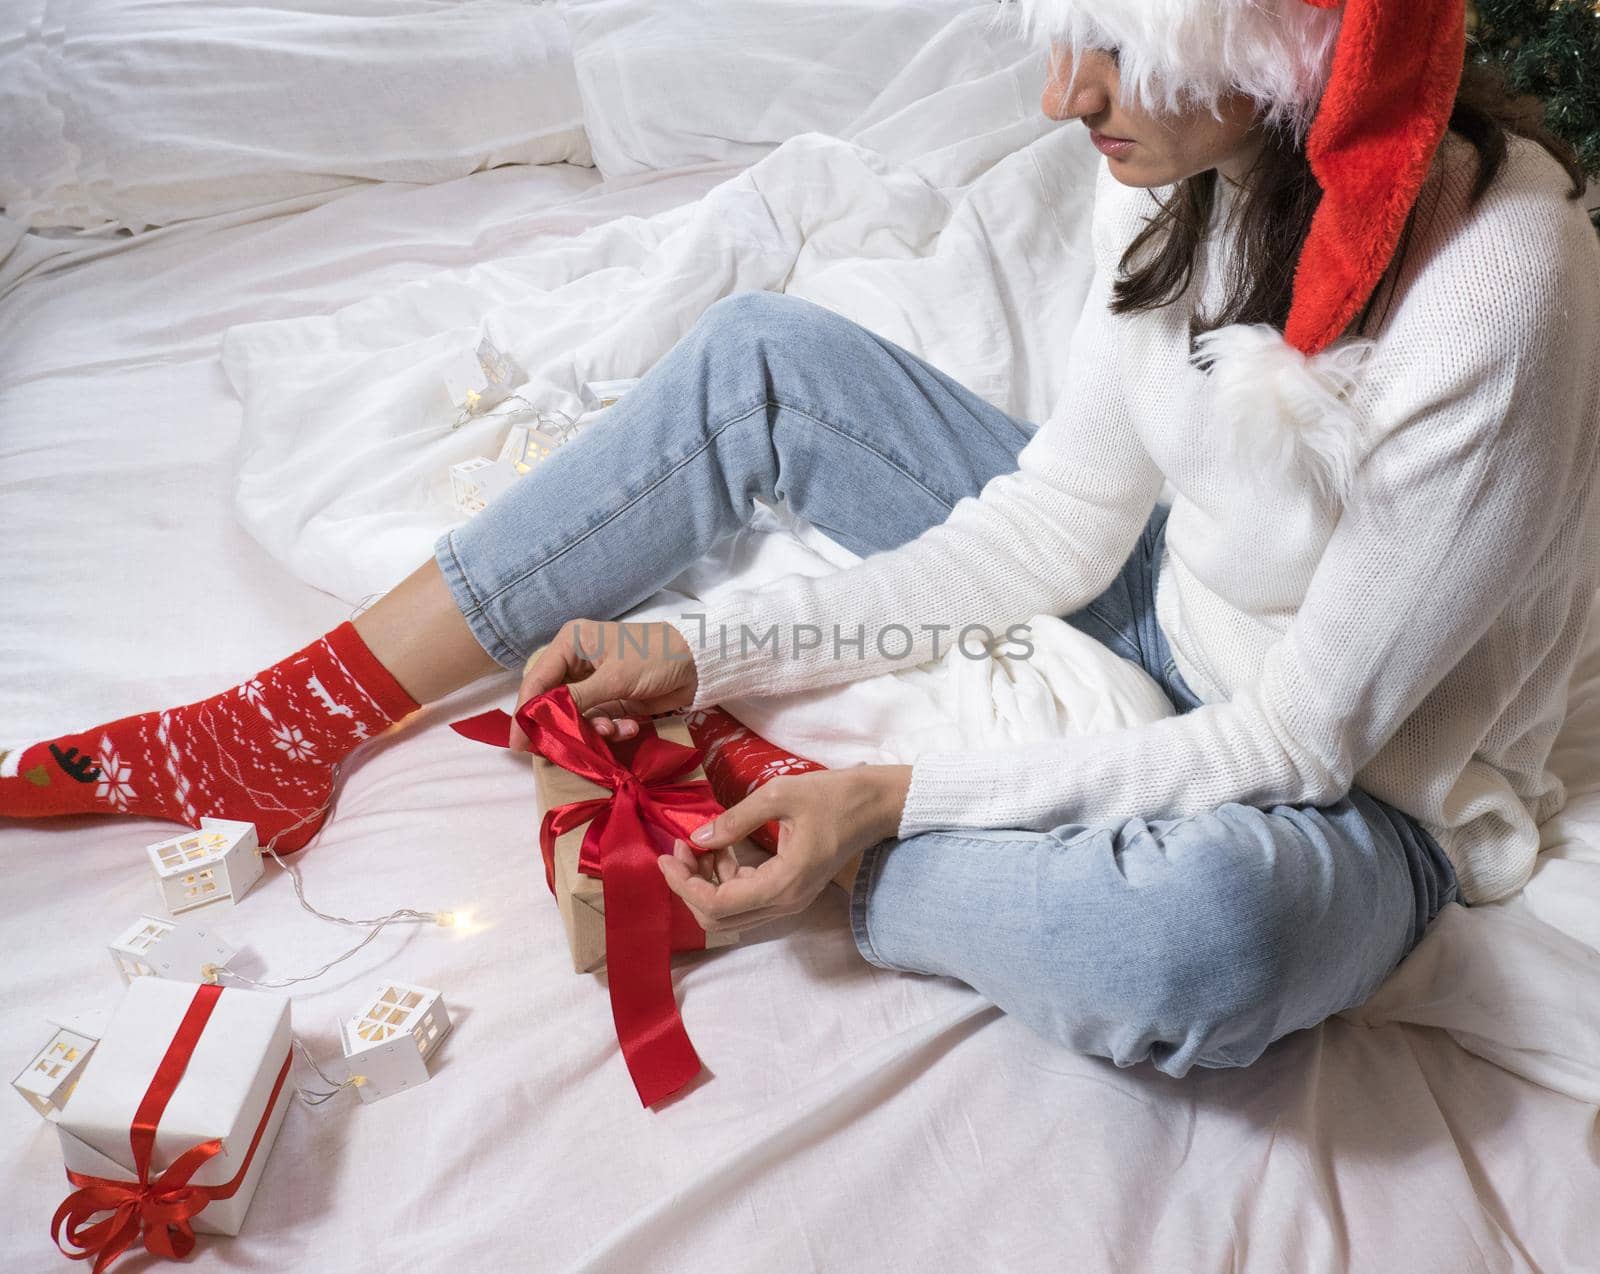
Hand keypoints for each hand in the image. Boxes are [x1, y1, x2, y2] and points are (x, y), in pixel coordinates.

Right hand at [511, 619, 696, 751]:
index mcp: (571, 643)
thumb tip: (542, 718)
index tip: (520, 743)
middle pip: (553, 701)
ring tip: (611, 730)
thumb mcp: (613, 678)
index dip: (526, 711)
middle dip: (563, 725)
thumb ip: (576, 699)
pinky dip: (611, 729)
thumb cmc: (654, 657)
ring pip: (576, 716)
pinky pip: (598, 721)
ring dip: (592, 729)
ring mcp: (594, 682)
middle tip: (560, 750)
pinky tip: (629, 727)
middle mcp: (577, 661)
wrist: (699, 664)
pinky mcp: (612, 699)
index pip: (537, 680)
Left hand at [658, 766, 912, 933]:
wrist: (875, 805)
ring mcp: (788, 901)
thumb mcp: (779, 795)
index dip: (683, 885)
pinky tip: (720, 849)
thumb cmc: (834, 796)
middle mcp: (785, 903)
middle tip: (677, 848)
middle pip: (718, 917)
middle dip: (689, 886)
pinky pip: (746, 898)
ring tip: (695, 844)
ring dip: (705, 883)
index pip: (717, 904)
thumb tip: (698, 837)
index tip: (665, 855)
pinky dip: (725, 879)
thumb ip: (735, 819)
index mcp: (783, 884)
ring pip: (730, 911)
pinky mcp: (789, 892)